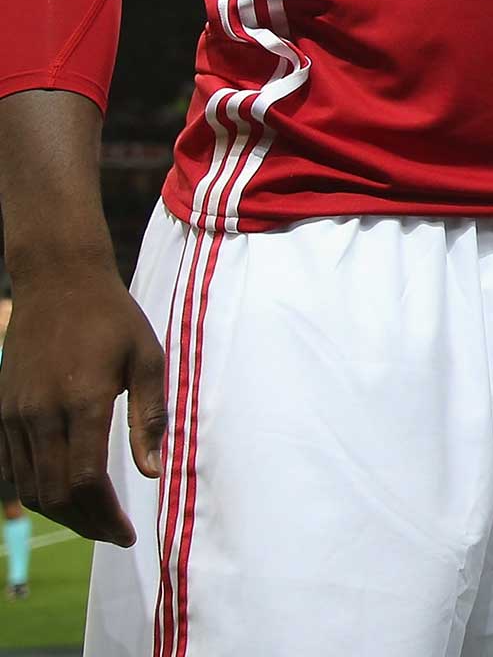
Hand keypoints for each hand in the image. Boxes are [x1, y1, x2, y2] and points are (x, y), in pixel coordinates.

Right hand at [0, 262, 166, 544]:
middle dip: (86, 523)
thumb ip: (150, 417)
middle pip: (54, 494)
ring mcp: (15, 414)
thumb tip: (154, 473)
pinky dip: (37, 490)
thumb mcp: (147, 358)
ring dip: (61, 513)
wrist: (58, 282)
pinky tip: (65, 492)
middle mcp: (41, 413)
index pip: (86, 480)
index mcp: (83, 400)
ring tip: (95, 518)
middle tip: (114, 534)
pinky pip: (13, 467)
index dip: (106, 516)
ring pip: (29, 487)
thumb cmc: (113, 318)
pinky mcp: (2, 411)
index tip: (128, 533)